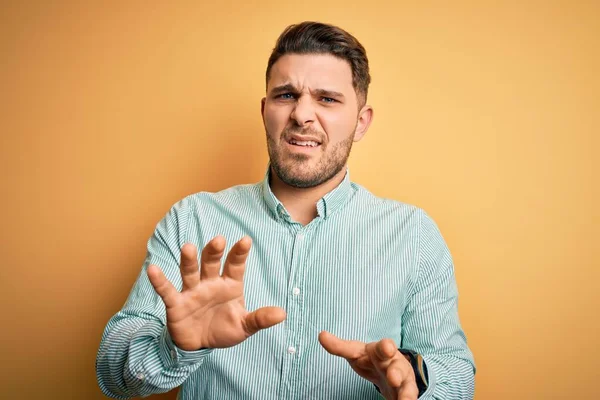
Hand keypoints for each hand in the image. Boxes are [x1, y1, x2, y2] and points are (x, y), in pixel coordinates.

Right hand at [147, 236, 286, 350]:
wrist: (199, 347)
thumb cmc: (223, 329)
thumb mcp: (244, 327)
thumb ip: (260, 319)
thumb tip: (282, 314)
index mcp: (229, 285)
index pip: (235, 265)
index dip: (239, 253)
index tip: (246, 240)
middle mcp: (210, 283)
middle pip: (211, 263)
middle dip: (213, 251)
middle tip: (218, 240)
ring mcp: (192, 291)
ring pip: (190, 271)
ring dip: (189, 260)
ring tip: (188, 248)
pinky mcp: (176, 303)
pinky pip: (167, 290)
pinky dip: (159, 281)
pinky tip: (153, 269)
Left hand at [318, 331, 417, 399]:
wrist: (391, 369)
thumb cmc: (370, 359)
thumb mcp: (355, 352)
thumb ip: (339, 346)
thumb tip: (321, 334)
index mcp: (380, 350)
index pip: (382, 347)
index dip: (385, 347)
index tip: (387, 348)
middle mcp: (394, 362)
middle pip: (397, 365)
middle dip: (396, 371)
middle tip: (393, 378)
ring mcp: (402, 377)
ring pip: (406, 384)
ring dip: (405, 391)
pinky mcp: (407, 389)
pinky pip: (409, 395)